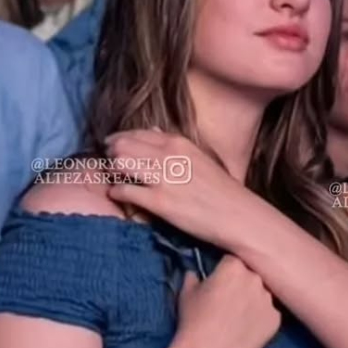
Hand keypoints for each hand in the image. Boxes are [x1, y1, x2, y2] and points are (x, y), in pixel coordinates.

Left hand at [104, 129, 262, 249]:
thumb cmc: (221, 190)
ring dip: (111, 170)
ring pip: (119, 163)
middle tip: (108, 162)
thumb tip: (151, 131)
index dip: (119, 139)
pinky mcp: (159, 202)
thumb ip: (173, 144)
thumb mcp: (198, 157)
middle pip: (122, 145)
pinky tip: (117, 194)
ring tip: (112, 177)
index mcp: (178, 142)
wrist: (239, 216)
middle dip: (111, 153)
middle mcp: (168, 156)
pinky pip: (124, 191)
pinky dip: (116, 191)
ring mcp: (163, 178)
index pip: (136, 133)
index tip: (112, 147)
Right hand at [175, 258, 279, 347]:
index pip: (233, 260)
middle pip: (250, 275)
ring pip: (261, 294)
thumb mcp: (186, 291)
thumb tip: (195, 273)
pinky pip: (269, 313)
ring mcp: (268, 300)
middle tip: (230, 299)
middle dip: (242, 283)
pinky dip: (261, 318)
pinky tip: (248, 328)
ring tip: (239, 316)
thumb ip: (193, 276)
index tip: (220, 281)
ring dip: (253, 300)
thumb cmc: (194, 318)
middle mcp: (255, 278)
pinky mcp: (276, 320)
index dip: (225, 270)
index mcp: (233, 266)